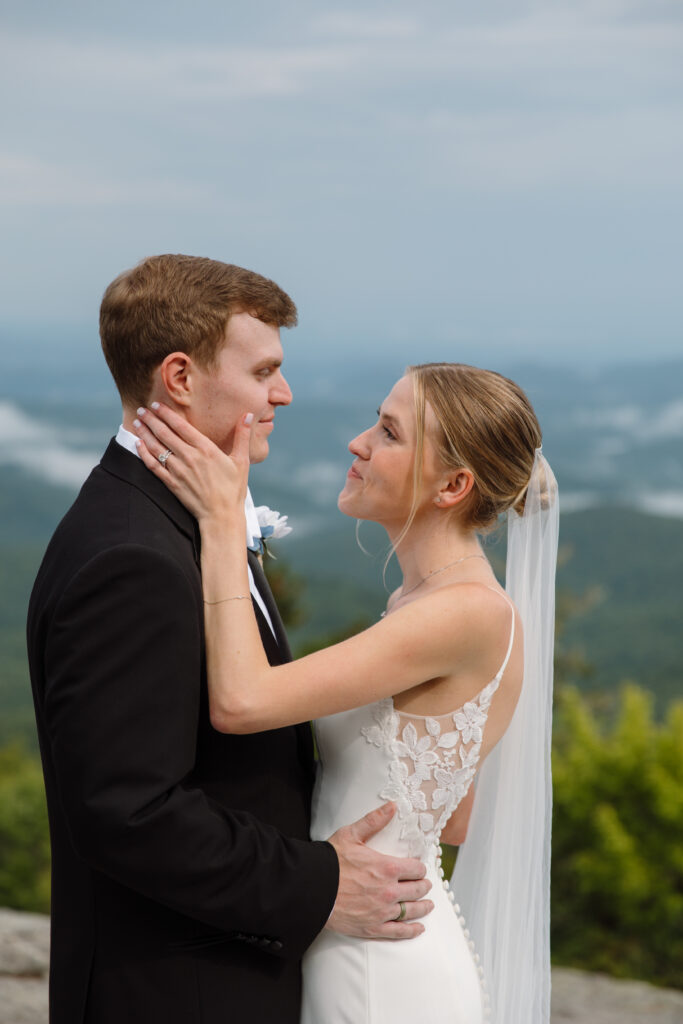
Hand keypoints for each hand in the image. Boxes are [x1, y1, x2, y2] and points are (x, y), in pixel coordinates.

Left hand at [133, 403, 251, 525]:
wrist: (221, 516)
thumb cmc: (233, 489)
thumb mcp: (242, 461)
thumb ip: (242, 436)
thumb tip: (249, 415)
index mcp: (206, 449)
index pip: (181, 426)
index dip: (167, 414)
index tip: (157, 405)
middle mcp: (190, 457)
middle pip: (165, 434)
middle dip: (152, 420)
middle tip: (143, 410)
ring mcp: (179, 471)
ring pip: (157, 447)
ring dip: (145, 434)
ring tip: (138, 423)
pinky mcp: (172, 484)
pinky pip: (154, 466)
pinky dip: (144, 454)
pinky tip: (138, 445)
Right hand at [326, 802, 432, 939]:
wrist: (312, 888)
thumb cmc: (330, 861)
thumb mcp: (351, 834)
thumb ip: (374, 820)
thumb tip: (393, 806)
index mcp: (387, 867)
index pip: (415, 868)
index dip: (420, 867)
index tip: (419, 868)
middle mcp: (389, 891)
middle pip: (417, 889)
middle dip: (423, 886)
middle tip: (425, 885)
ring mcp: (382, 911)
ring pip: (411, 911)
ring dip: (423, 907)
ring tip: (428, 905)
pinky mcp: (373, 928)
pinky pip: (399, 931)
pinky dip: (411, 930)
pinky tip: (419, 928)